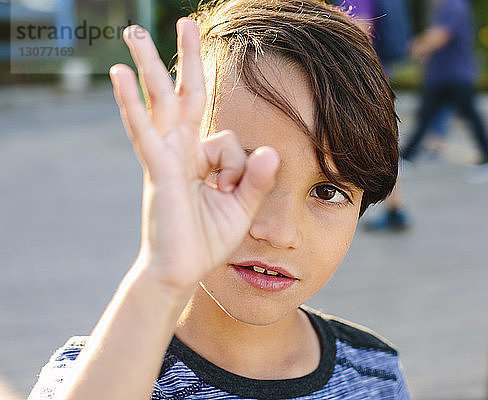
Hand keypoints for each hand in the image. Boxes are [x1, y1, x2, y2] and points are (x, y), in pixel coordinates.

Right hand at [109, 19, 278, 299]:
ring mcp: (165, 157)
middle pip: (183, 95)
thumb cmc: (207, 241)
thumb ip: (257, 180)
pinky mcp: (157, 170)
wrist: (180, 273)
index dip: (239, 167)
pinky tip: (119, 75)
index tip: (232, 195)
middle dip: (185, 59)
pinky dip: (131, 104)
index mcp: (200, 159)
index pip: (228, 140)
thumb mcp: (242, 208)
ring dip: (149, 65)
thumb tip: (272, 152)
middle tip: (185, 23)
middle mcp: (180, 151)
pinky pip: (144, 131)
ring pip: (158, 102)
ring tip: (134, 31)